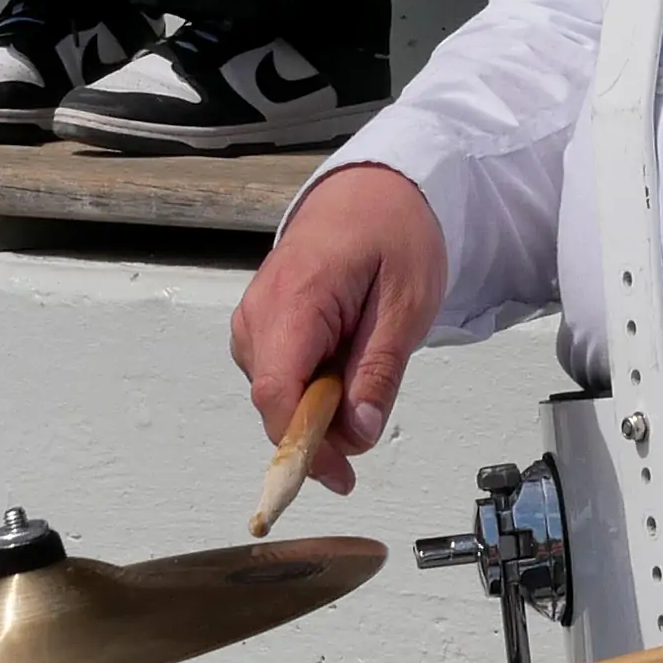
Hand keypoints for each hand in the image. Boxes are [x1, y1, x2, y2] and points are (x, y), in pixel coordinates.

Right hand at [230, 163, 446, 497]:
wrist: (373, 187)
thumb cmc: (393, 231)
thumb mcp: (407, 301)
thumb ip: (379, 369)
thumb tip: (358, 432)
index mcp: (295, 299)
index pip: (276, 393)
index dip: (303, 447)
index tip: (340, 476)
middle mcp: (259, 312)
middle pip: (275, 401)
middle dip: (322, 429)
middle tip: (375, 408)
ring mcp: (254, 318)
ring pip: (278, 394)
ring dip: (321, 406)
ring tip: (366, 364)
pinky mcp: (260, 324)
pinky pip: (280, 375)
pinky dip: (313, 386)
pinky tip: (345, 361)